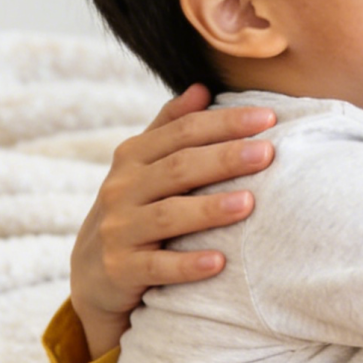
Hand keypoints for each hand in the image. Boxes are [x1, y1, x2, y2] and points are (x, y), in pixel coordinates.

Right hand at [71, 85, 277, 356]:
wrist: (93, 275)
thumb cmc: (133, 211)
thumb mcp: (142, 167)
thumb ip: (170, 128)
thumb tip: (202, 88)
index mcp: (133, 157)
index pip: (183, 132)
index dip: (225, 123)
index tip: (269, 118)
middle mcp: (121, 189)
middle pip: (178, 168)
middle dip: (224, 158)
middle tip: (267, 153)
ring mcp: (119, 230)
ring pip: (167, 215)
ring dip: (209, 209)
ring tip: (248, 202)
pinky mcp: (120, 270)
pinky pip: (157, 268)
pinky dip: (187, 265)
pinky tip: (219, 262)